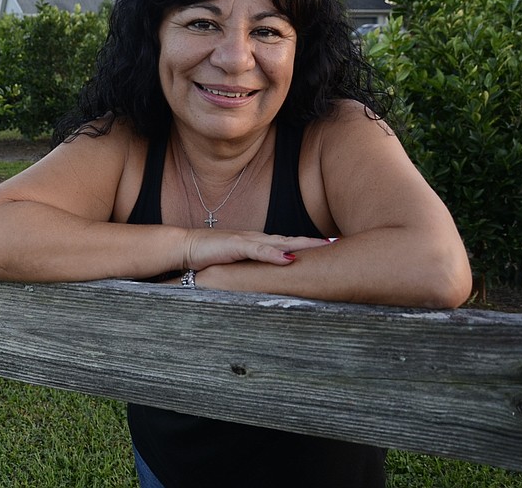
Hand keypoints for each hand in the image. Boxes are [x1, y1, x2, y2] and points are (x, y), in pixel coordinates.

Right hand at [180, 229, 329, 270]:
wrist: (186, 246)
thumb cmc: (208, 256)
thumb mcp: (234, 265)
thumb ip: (249, 270)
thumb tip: (263, 283)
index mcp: (256, 244)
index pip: (285, 244)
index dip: (305, 245)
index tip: (326, 248)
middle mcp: (255, 239)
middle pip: (289, 240)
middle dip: (312, 242)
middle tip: (335, 243)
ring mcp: (247, 241)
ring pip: (279, 242)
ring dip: (301, 244)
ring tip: (322, 245)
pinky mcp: (236, 246)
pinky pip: (259, 250)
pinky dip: (274, 253)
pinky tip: (289, 257)